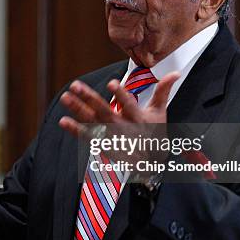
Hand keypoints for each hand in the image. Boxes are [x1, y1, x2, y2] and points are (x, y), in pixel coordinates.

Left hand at [58, 72, 180, 178]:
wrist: (150, 166)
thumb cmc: (154, 135)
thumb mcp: (160, 113)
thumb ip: (163, 92)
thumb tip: (176, 73)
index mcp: (138, 119)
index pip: (130, 104)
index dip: (121, 95)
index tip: (112, 83)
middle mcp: (123, 127)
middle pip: (104, 111)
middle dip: (90, 98)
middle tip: (75, 85)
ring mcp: (111, 137)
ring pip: (92, 121)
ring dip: (77, 109)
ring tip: (65, 96)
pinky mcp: (102, 144)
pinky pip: (87, 137)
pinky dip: (75, 130)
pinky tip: (63, 120)